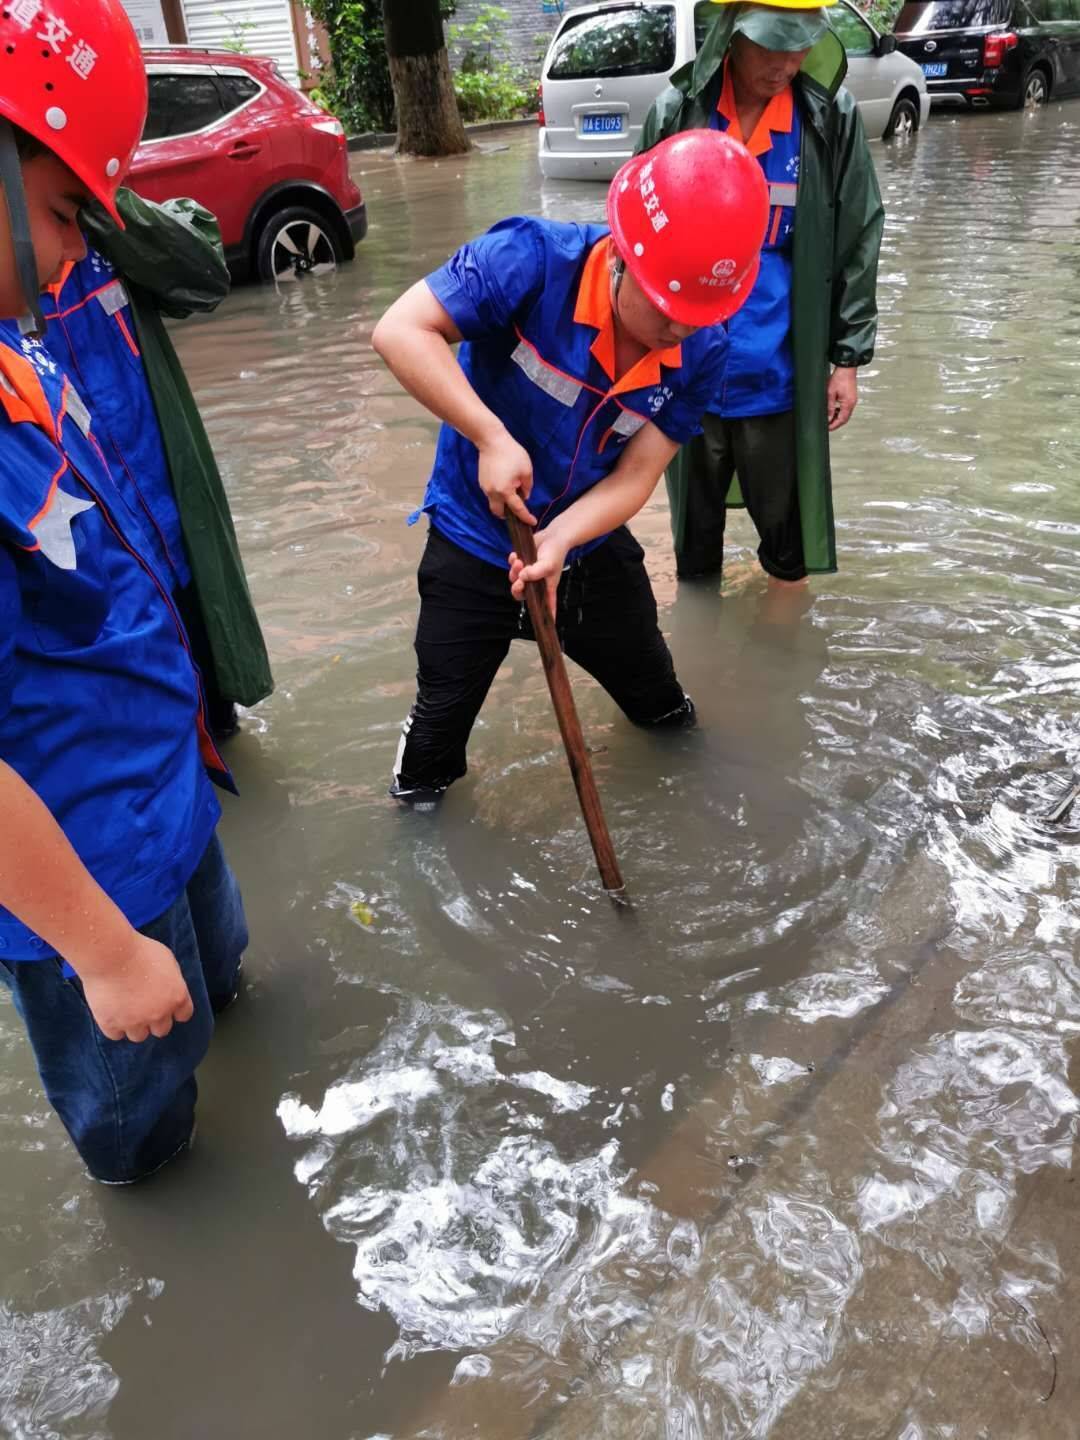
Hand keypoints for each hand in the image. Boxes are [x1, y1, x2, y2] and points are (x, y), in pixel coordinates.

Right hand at [78, 932, 193, 1042]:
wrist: (110, 955)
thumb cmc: (139, 951)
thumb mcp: (167, 960)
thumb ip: (171, 979)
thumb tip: (167, 987)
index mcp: (176, 997)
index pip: (184, 1014)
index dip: (174, 1010)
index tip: (165, 1004)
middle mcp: (159, 1013)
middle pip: (162, 1030)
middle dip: (154, 1020)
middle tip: (143, 1007)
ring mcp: (135, 1022)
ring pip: (139, 1036)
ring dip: (134, 1026)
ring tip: (125, 1011)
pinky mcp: (112, 1024)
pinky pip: (116, 1035)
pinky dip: (113, 1027)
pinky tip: (111, 1013)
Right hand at [477, 429, 535, 524]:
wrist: (491, 441)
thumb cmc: (511, 453)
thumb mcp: (526, 470)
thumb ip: (527, 487)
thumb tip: (524, 496)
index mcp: (505, 491)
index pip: (517, 509)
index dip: (526, 517)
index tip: (533, 522)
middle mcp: (492, 493)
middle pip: (499, 513)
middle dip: (508, 515)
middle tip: (519, 510)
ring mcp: (485, 488)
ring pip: (494, 504)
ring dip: (503, 504)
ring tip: (513, 492)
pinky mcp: (481, 482)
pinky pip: (490, 495)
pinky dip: (498, 495)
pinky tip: (505, 485)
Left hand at [508, 527, 568, 617]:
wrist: (553, 536)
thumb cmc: (555, 553)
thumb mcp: (548, 564)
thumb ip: (535, 572)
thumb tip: (522, 577)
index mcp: (546, 589)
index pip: (546, 607)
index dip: (546, 617)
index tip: (546, 626)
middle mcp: (536, 583)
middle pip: (521, 594)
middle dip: (517, 589)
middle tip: (518, 582)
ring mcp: (528, 573)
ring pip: (514, 579)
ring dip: (514, 571)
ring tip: (519, 561)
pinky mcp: (522, 563)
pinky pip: (511, 567)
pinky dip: (512, 562)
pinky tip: (516, 556)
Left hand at [826, 365, 857, 431]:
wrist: (846, 368)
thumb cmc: (839, 377)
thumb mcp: (830, 394)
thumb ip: (829, 407)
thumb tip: (828, 417)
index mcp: (848, 403)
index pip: (842, 420)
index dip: (834, 426)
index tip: (828, 428)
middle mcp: (852, 403)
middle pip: (845, 418)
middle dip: (836, 423)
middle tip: (828, 425)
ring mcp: (853, 400)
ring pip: (846, 414)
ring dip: (838, 417)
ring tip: (829, 418)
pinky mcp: (851, 397)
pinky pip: (846, 408)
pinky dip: (840, 411)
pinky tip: (834, 410)